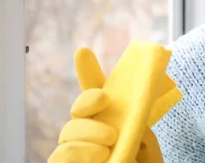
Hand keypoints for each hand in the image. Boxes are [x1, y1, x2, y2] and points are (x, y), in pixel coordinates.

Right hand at [48, 46, 172, 162]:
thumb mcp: (145, 140)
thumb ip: (133, 121)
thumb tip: (117, 107)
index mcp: (112, 120)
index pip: (97, 93)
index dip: (88, 71)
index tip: (84, 52)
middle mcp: (92, 133)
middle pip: (78, 111)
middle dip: (88, 110)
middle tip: (112, 130)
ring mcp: (79, 152)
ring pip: (67, 133)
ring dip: (86, 137)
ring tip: (107, 148)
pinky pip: (59, 157)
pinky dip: (75, 154)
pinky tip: (95, 158)